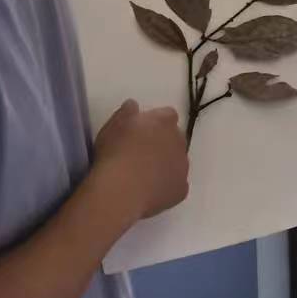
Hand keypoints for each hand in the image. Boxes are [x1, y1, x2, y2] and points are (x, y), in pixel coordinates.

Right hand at [92, 100, 189, 221]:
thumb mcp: (113, 125)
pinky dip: (165, 186)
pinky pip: (175, 185)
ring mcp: (183, 166)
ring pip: (177, 162)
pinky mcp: (182, 189)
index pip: (166, 115)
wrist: (121, 191)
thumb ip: (126, 112)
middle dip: (161, 144)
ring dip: (165, 165)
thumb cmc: (115, 153)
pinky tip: (148, 191)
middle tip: (140, 154)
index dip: (153, 123)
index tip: (138, 132)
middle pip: (174, 138)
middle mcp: (179, 141)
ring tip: (142, 176)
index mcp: (165, 121)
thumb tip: (133, 106)